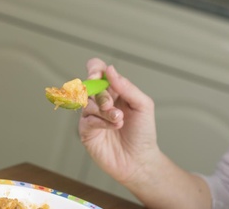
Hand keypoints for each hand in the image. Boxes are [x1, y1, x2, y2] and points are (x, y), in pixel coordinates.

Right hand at [79, 58, 160, 185]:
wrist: (139, 160)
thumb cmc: (143, 133)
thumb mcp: (143, 105)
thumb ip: (127, 86)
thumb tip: (110, 70)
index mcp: (113, 90)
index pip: (97, 70)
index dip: (94, 69)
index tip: (97, 75)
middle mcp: (100, 100)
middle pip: (89, 86)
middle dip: (101, 95)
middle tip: (112, 105)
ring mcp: (91, 115)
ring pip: (87, 102)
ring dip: (104, 110)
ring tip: (119, 120)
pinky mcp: (86, 130)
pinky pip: (86, 119)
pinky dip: (100, 121)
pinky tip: (113, 127)